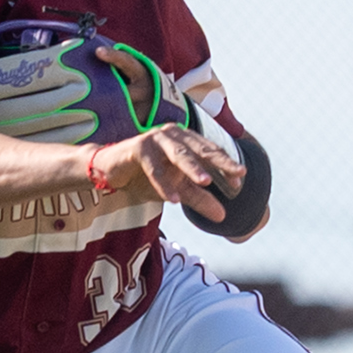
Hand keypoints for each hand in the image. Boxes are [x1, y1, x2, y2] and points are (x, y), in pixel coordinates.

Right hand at [95, 125, 243, 223]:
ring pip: (179, 155)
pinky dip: (163, 183)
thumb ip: (199, 199)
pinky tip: (172, 199)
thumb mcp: (176, 189)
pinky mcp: (138, 147)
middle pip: (201, 150)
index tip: (241, 179)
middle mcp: (174, 134)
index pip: (211, 152)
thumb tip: (223, 217)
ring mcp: (156, 138)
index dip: (227, 165)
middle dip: (220, 162)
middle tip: (238, 174)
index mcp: (186, 140)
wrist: (110, 171)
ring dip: (192, 169)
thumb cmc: (145, 176)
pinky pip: (154, 168)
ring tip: (206, 183)